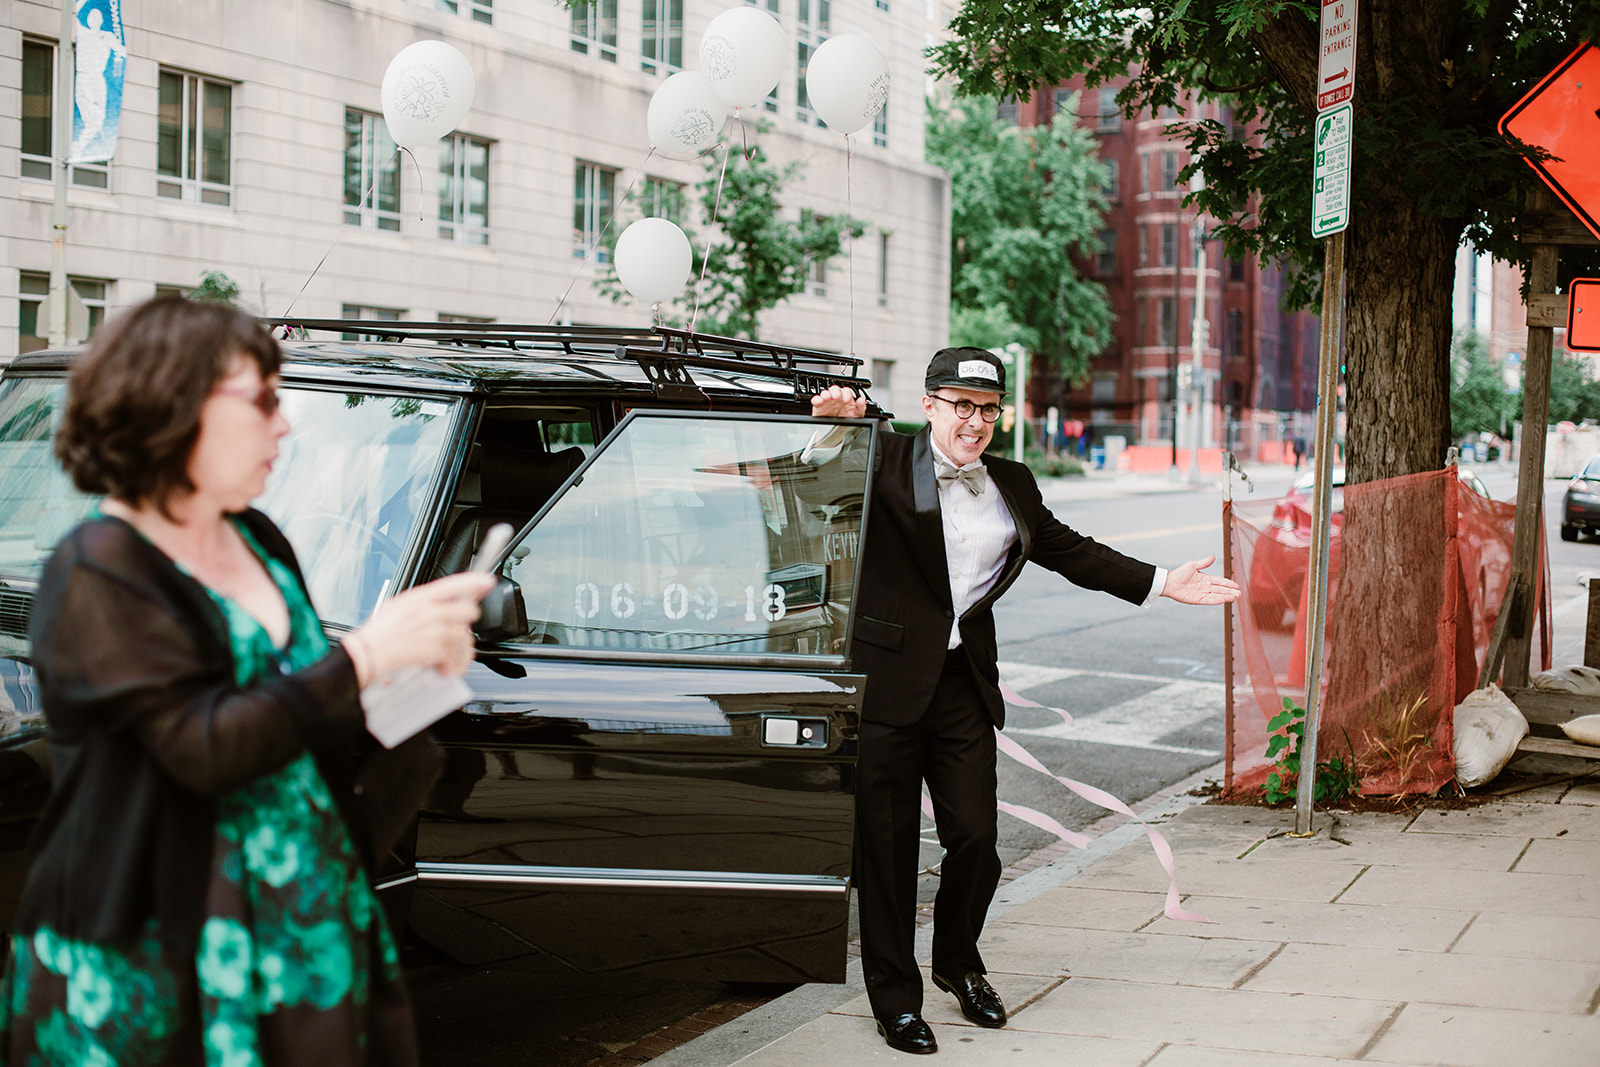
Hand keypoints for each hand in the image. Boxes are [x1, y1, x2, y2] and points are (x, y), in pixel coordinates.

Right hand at [344, 571, 495, 683]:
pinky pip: (455, 656)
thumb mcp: (398, 606)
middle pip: (468, 610)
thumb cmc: (380, 634)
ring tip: (443, 653)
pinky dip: (450, 665)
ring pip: (464, 636)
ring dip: (458, 648)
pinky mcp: (434, 650)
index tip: (487, 581)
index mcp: (418, 597)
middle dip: (465, 622)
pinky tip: (439, 665)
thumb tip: (446, 599)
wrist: (366, 655)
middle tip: (454, 630)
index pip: (452, 583)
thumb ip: (423, 601)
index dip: (473, 581)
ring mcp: (433, 630)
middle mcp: (428, 611)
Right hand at [811, 385, 866, 418]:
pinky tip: (819, 402)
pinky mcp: (819, 406)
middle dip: (836, 391)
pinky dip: (816, 399)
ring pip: (825, 392)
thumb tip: (861, 400)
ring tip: (828, 398)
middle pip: (835, 389)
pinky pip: (816, 400)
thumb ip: (860, 407)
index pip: (846, 391)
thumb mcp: (856, 415)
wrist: (837, 433)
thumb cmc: (846, 421)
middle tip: (837, 397)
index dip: (846, 393)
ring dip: (826, 394)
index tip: (846, 400)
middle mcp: (836, 399)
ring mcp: (827, 402)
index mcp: (846, 399)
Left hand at [1160, 556, 1240, 604]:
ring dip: (1225, 597)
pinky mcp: (1197, 599)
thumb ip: (1204, 563)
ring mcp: (1202, 594)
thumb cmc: (1180, 573)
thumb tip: (1213, 557)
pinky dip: (1215, 600)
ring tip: (1234, 598)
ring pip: (1216, 595)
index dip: (1228, 583)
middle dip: (1230, 592)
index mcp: (1206, 579)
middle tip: (1239, 594)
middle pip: (1220, 589)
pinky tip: (1223, 600)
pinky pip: (1208, 600)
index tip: (1237, 586)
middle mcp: (1206, 587)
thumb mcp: (1193, 565)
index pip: (1220, 581)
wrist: (1169, 582)